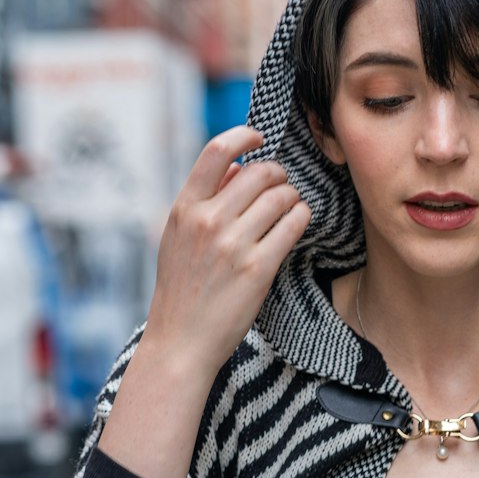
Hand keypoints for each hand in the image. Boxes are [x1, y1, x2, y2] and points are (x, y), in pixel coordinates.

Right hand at [145, 125, 310, 381]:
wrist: (181, 342)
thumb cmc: (181, 291)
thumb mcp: (177, 239)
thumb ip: (202, 201)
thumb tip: (236, 168)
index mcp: (184, 209)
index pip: (216, 151)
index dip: (243, 135)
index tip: (259, 138)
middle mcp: (207, 221)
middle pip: (260, 172)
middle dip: (278, 175)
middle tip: (281, 187)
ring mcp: (233, 245)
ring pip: (281, 196)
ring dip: (293, 197)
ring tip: (289, 208)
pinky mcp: (258, 268)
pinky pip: (293, 225)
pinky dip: (301, 217)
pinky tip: (297, 222)